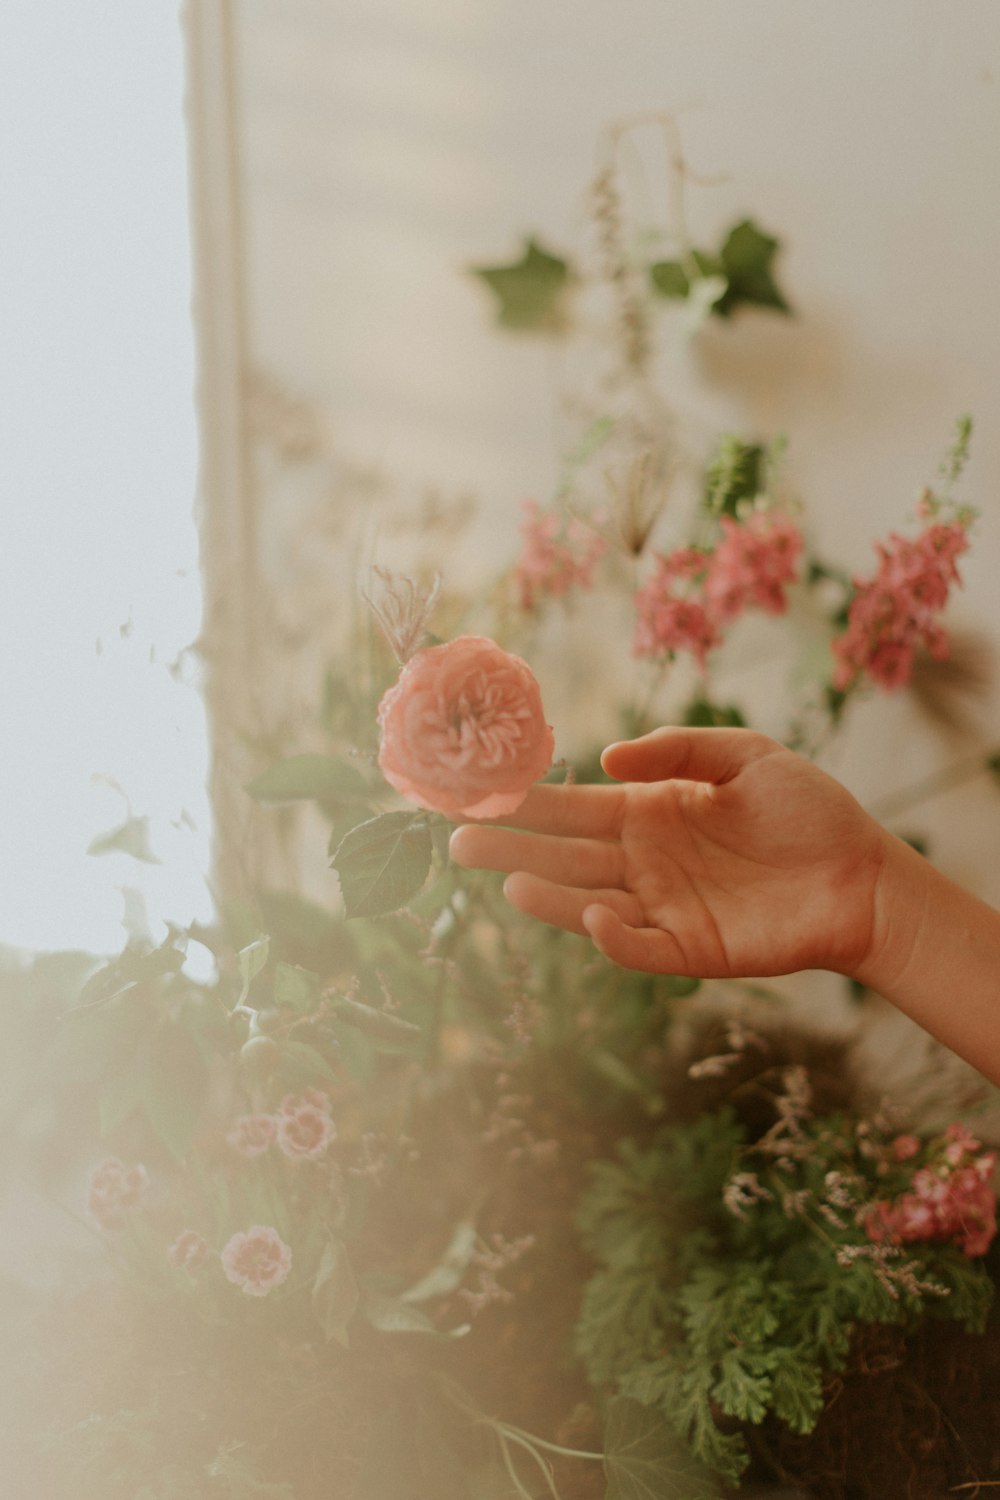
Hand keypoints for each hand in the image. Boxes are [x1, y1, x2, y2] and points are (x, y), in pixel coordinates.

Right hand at [449, 727, 887, 979]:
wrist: (864, 875)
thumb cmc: (808, 812)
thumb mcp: (746, 756)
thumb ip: (679, 748)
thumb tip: (606, 759)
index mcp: (649, 812)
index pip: (571, 806)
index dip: (523, 800)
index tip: (475, 789)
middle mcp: (643, 861)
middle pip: (563, 854)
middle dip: (510, 845)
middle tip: (455, 838)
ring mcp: (663, 907)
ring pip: (588, 901)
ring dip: (546, 894)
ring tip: (504, 878)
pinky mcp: (690, 949)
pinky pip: (639, 946)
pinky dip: (613, 936)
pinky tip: (596, 914)